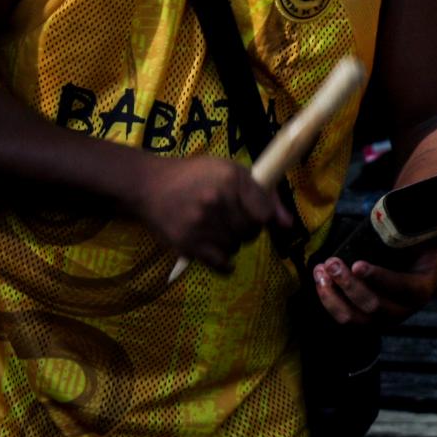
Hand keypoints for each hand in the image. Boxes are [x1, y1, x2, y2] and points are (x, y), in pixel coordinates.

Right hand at [130, 156, 291, 269]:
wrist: (149, 186)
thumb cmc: (196, 176)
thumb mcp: (232, 172)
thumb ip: (264, 195)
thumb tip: (287, 224)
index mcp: (231, 179)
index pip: (264, 215)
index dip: (262, 218)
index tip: (253, 214)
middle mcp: (216, 201)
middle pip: (250, 233)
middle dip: (245, 229)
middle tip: (230, 220)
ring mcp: (200, 224)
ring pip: (235, 248)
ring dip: (231, 243)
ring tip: (216, 229)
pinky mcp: (187, 243)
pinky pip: (220, 264)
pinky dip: (223, 262)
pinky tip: (217, 251)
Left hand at [312, 218, 436, 325]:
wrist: (412, 265)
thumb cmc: (425, 247)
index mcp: (422, 290)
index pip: (404, 290)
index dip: (381, 280)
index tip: (358, 264)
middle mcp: (402, 310)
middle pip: (374, 308)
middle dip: (349, 286)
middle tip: (331, 263)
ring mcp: (380, 317)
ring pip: (354, 318)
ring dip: (334, 297)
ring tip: (321, 270)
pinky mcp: (363, 317)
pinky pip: (343, 317)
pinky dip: (328, 301)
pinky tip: (317, 279)